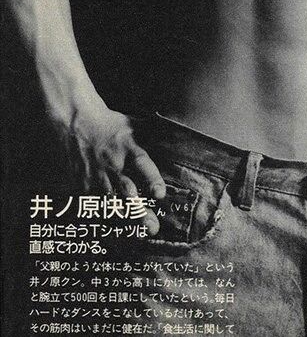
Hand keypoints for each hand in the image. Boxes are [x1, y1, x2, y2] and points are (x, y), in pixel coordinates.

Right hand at [51, 100, 165, 235]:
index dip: (151, 178)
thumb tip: (179, 134)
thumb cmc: (110, 124)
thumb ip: (154, 132)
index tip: (160, 194)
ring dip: (124, 220)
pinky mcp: (83, 185)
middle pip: (126, 189)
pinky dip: (104, 221)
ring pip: (110, 202)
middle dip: (139, 210)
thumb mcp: (132, 123)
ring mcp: (97, 176)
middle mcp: (113, 163)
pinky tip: (114, 237)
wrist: (74, 122)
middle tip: (153, 227)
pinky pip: (93, 206)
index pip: (141, 162)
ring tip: (139, 235)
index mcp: (127, 146)